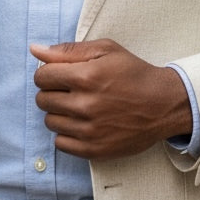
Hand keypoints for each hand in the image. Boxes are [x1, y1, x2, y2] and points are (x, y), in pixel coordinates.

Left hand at [31, 39, 191, 159]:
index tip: (59, 74)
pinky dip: (66, 133)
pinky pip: (60, 143)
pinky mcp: (94, 149)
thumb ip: (68, 50)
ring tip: (78, 106)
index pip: (42, 76)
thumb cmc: (134, 74)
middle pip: (42, 99)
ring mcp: (89, 130)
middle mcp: (85, 105)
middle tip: (70, 90)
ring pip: (50, 121)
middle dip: (51, 92)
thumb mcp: (106, 50)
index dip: (47, 73)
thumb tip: (35, 50)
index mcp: (86, 76)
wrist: (163, 104)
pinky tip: (81, 123)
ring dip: (59, 112)